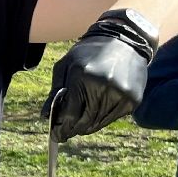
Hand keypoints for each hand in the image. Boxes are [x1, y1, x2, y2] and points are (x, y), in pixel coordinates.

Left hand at [42, 11, 157, 140]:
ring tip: (78, 126)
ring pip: (98, 123)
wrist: (124, 40)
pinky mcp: (133, 100)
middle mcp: (103, 86)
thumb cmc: (88, 53)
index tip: (55, 135)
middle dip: (72, 130)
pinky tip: (94, 117)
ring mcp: (120, 94)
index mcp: (83, 76)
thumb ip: (54, 92)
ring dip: (86, 127)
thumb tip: (45, 117)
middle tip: (64, 135)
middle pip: (85, 121)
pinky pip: (112, 118)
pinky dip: (101, 121)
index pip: (70, 113)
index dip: (61, 128)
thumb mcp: (65, 66)